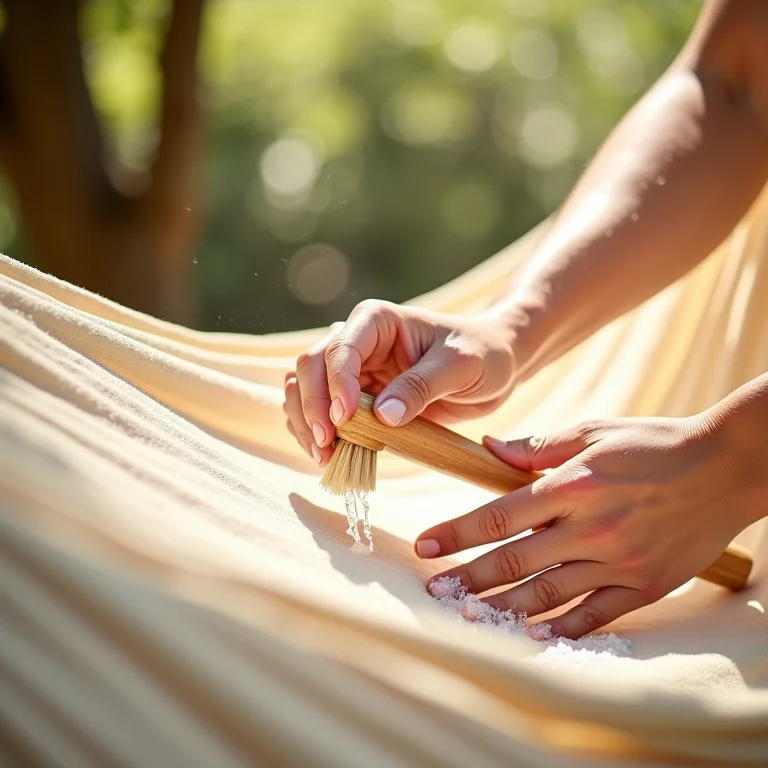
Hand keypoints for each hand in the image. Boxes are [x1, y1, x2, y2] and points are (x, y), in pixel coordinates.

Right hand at [283, 300, 515, 465]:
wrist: (494, 364)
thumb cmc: (482, 353)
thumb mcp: (461, 366)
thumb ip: (422, 386)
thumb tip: (383, 416)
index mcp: (376, 321)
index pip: (340, 349)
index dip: (336, 386)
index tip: (345, 420)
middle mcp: (355, 340)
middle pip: (309, 368)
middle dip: (311, 408)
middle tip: (326, 447)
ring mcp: (352, 370)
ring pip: (304, 390)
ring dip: (305, 423)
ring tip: (325, 457)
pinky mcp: (355, 397)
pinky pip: (320, 413)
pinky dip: (315, 433)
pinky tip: (330, 455)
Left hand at [416, 416, 747, 638]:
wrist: (727, 467)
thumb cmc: (653, 443)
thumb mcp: (594, 431)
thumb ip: (538, 447)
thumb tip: (487, 447)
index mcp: (573, 485)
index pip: (499, 515)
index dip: (457, 532)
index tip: (424, 545)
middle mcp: (592, 526)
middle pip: (514, 561)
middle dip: (467, 577)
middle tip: (432, 590)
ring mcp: (619, 560)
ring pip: (548, 593)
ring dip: (502, 608)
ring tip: (466, 615)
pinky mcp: (646, 585)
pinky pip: (596, 615)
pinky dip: (562, 628)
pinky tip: (532, 635)